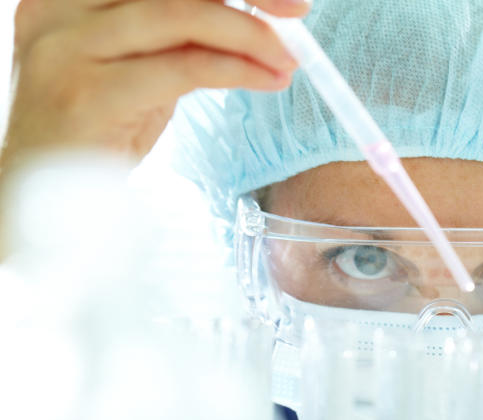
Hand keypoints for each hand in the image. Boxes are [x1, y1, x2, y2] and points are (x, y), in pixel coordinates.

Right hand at [1, 0, 308, 166]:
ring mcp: (68, 48)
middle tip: (297, 13)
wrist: (41, 194)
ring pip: (180, 15)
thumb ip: (181, 37)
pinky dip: (235, 69)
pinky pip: (180, 67)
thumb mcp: (140, 67)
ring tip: (288, 58)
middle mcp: (61, 8)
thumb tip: (259, 19)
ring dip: (248, 34)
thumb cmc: (97, 129)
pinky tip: (267, 79)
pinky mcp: (88, 94)